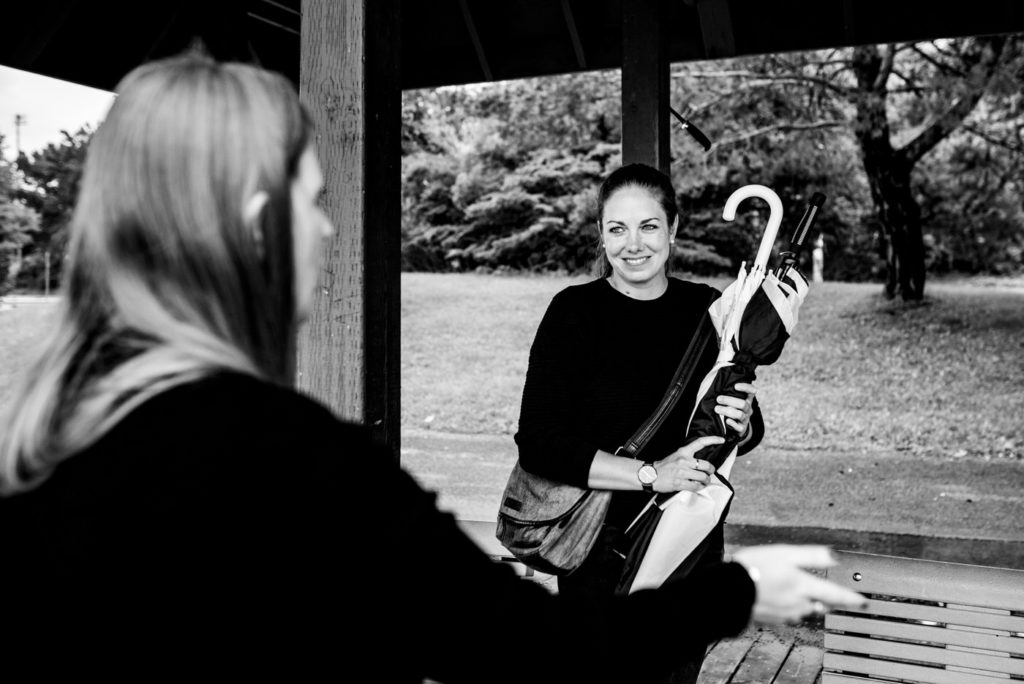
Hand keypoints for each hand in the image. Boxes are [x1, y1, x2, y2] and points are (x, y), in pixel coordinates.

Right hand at [652, 436, 723, 492]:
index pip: (700, 443)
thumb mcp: (676, 456)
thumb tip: (701, 461)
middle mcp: (684, 461)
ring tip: (704, 481)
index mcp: (683, 452)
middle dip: (711, 471)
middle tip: (709, 472)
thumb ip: (688, 457)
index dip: (712, 440)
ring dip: (706, 480)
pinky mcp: (680, 483)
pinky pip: (696, 486)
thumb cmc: (663, 467)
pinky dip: (699, 487)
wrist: (650, 475)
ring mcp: (682, 473)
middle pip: (706, 465)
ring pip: (703, 477)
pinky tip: (698, 486)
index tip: (721, 440)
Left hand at [716, 382, 755, 434]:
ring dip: (727, 411)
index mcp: (747, 399)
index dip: (746, 388)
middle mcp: (748, 408)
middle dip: (729, 400)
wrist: (736, 426)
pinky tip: (727, 420)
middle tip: (718, 399)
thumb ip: (728, 391)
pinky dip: (733, 423)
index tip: (735, 386)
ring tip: (717, 409)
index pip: (751, 391)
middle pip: (743, 404)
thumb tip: (716, 380)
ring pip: (740, 415)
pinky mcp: (742, 428)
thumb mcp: (732, 398)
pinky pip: (739, 427)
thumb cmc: (731, 408)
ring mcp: (746, 418)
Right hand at [731, 545, 867, 624]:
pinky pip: (790, 616)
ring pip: (807, 611)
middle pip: (823, 605)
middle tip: (840, 598)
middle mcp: (799, 604)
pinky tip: (784, 601)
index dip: (853, 598)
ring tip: (809, 596)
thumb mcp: (785, 553)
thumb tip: (836, 556)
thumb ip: (812, 555)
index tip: (864, 601)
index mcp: (804, 586)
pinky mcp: (773, 619)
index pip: (836, 595)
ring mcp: (786, 614)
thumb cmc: (754, 568)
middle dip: (832, 602)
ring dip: (812, 605)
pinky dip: (792, 609)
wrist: (728, 590)